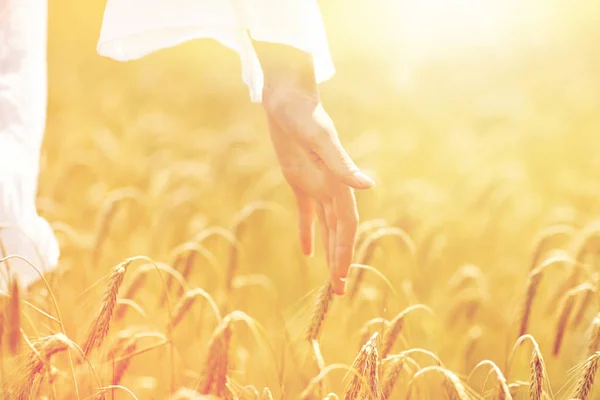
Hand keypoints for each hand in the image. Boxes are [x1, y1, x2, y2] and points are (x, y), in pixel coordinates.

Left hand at [263, 94, 373, 295]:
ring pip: (325, 226)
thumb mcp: (320, 139)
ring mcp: (316, 185)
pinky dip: (308, 233)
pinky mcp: (299, 181)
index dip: (345, 250)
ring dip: (328, 251)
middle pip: (338, 231)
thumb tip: (368, 185)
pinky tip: (306, 251)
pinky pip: (306, 214)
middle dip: (339, 260)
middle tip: (336, 291)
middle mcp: (331, 187)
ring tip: (328, 277)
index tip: (340, 276)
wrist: (287, 99)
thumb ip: (343, 164)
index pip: (346, 224)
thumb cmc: (305, 115)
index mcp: (338, 182)